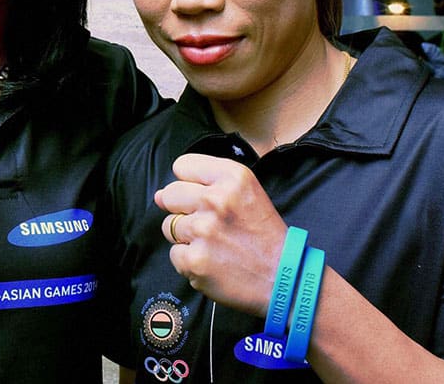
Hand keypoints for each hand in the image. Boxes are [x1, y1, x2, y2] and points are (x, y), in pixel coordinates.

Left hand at [154, 153, 287, 316]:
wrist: (284, 278)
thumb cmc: (265, 236)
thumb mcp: (248, 194)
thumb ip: (205, 185)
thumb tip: (158, 195)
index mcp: (232, 178)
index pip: (182, 165)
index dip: (190, 182)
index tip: (204, 196)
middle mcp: (216, 200)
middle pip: (170, 194)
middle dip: (183, 210)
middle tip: (210, 225)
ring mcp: (203, 230)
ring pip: (170, 226)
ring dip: (187, 237)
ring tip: (215, 245)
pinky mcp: (195, 260)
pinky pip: (175, 254)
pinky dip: (189, 261)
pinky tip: (213, 262)